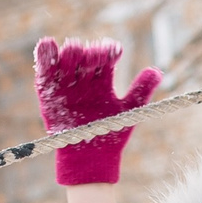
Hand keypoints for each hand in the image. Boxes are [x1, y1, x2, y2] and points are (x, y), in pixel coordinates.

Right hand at [33, 38, 161, 186]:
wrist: (89, 158)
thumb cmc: (110, 135)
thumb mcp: (129, 111)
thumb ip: (141, 90)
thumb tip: (158, 71)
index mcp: (102, 79)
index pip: (105, 56)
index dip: (108, 50)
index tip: (114, 53)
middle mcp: (83, 78)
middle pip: (85, 54)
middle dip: (89, 53)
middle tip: (94, 60)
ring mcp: (65, 83)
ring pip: (65, 58)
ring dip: (71, 52)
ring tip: (75, 54)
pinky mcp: (48, 90)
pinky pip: (44, 68)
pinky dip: (44, 54)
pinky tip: (48, 44)